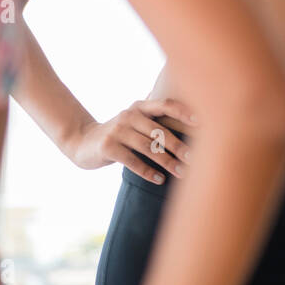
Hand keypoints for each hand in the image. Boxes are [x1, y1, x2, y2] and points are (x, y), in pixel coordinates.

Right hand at [66, 97, 195, 183]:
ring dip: (167, 162)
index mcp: (139, 107)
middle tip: (195, 159)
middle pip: (159, 131)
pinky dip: (147, 171)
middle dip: (178, 146)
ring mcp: (117, 130)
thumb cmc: (118, 135)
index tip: (201, 122)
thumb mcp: (134, 122)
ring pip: (148, 147)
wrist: (83, 142)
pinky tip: (159, 179)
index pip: (164, 105)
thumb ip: (154, 120)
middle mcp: (129, 115)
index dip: (183, 111)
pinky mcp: (108, 146)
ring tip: (181, 173)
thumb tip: (189, 124)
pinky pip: (132, 161)